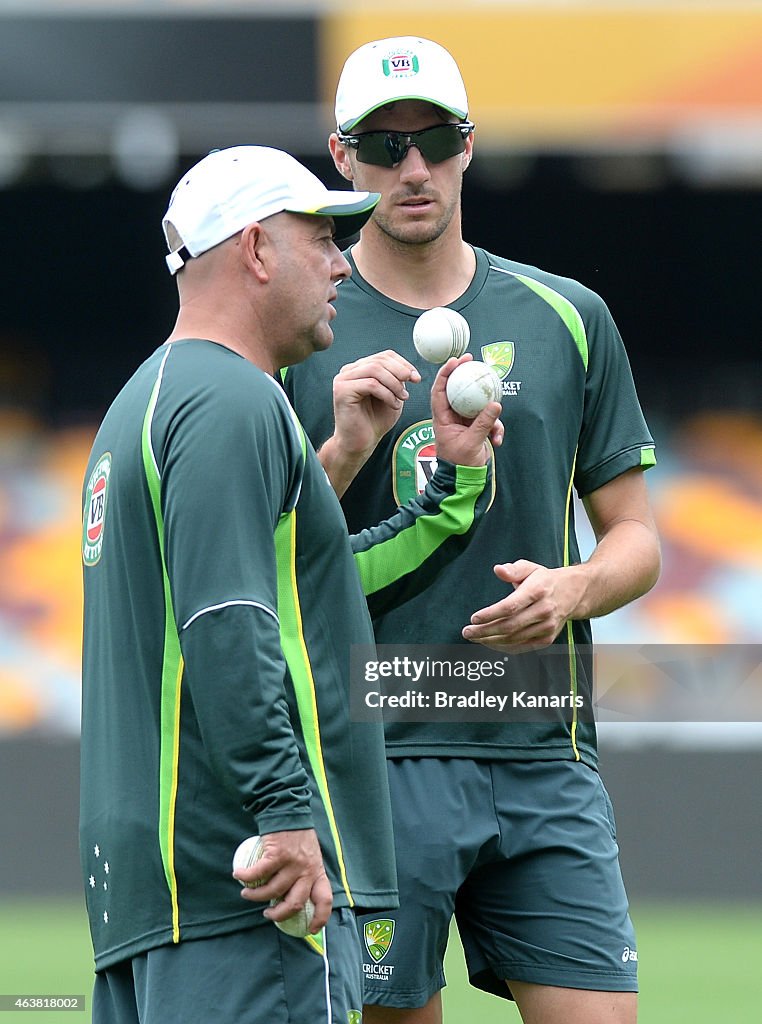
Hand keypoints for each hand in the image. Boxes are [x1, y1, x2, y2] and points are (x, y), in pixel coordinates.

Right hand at [233, 828, 331, 933]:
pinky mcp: (277, 854)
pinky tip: (239, 876)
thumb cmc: (297, 835)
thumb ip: (305, 872)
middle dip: (279, 914)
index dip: (320, 918)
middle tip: (267, 914)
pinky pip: (258, 873)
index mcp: (317, 871)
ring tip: (247, 893)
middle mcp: (307, 869)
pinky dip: (246, 877)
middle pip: (295, 903)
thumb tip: (291, 894)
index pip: (325, 899)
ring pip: (273, 890)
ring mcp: (292, 863)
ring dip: (256, 896)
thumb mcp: (310, 855)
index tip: (310, 929)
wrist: (288, 810)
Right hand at [319, 350, 420, 495]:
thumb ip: (397, 380)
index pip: (384, 356)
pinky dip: (386, 394)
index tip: (415, 377)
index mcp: (360, 369)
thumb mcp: (391, 395)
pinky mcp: (342, 391)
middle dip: (400, 372)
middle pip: (380, 360)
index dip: (403, 363)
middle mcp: (349, 371)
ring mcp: (343, 380)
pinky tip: (393, 404)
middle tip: (412, 385)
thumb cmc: (374, 421)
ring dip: (394, 384)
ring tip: (402, 398)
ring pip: (375, 370)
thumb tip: (408, 369)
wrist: (360, 443)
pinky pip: (371, 384)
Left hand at [432, 356, 503, 466]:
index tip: (456, 361)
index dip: (445, 373)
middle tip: (475, 362)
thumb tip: (496, 405)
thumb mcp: (471, 443)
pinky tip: (497, 440)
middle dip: (467, 377)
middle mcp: (452, 416)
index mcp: (442, 418)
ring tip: (496, 428)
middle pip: (459, 390)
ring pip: (478, 406)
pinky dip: (495, 429)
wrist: (464, 480)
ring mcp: (465, 421)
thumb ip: (483, 424)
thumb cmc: (459, 464)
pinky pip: (488, 420)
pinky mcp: (476, 428)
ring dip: (490, 415)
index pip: (440, 390)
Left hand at [462, 560, 583, 650]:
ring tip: (474, 637)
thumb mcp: (530, 568)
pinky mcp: (547, 638)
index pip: (510, 606)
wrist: (573, 593)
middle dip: (485, 631)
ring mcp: (547, 627)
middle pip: (510, 626)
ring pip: (514, 639)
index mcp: (538, 591)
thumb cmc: (544, 579)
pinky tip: (489, 643)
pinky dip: (503, 647)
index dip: (490, 614)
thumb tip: (498, 570)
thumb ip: (513, 569)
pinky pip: (522, 647)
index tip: (473, 618)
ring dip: (491, 641)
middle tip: (467, 632)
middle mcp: (544, 610)